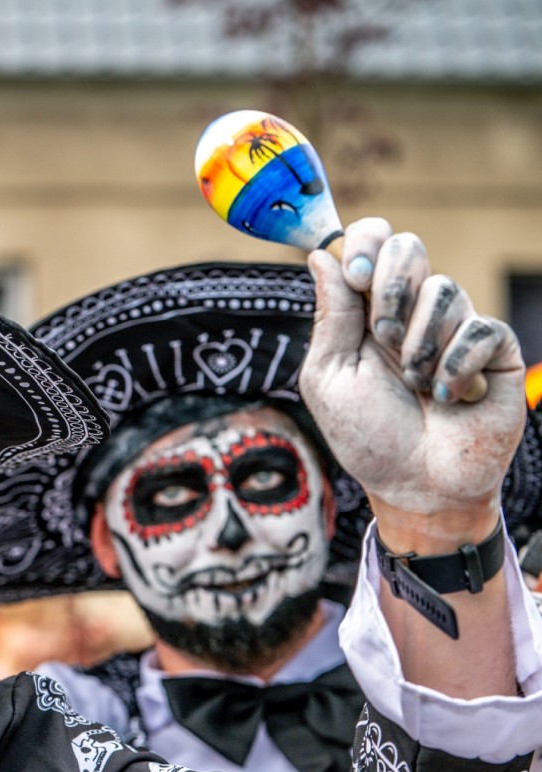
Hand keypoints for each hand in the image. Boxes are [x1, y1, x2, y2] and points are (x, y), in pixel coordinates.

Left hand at [301, 218, 523, 550]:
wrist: (416, 485)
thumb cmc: (368, 437)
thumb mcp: (330, 377)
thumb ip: (332, 316)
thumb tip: (320, 255)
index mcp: (367, 312)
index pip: (373, 243)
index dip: (366, 242)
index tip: (357, 274)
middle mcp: (412, 311)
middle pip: (410, 247)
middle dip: (392, 290)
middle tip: (383, 338)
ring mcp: (455, 326)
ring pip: (443, 290)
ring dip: (418, 345)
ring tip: (414, 386)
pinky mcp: (494, 348)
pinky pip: (478, 328)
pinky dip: (453, 368)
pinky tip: (446, 398)